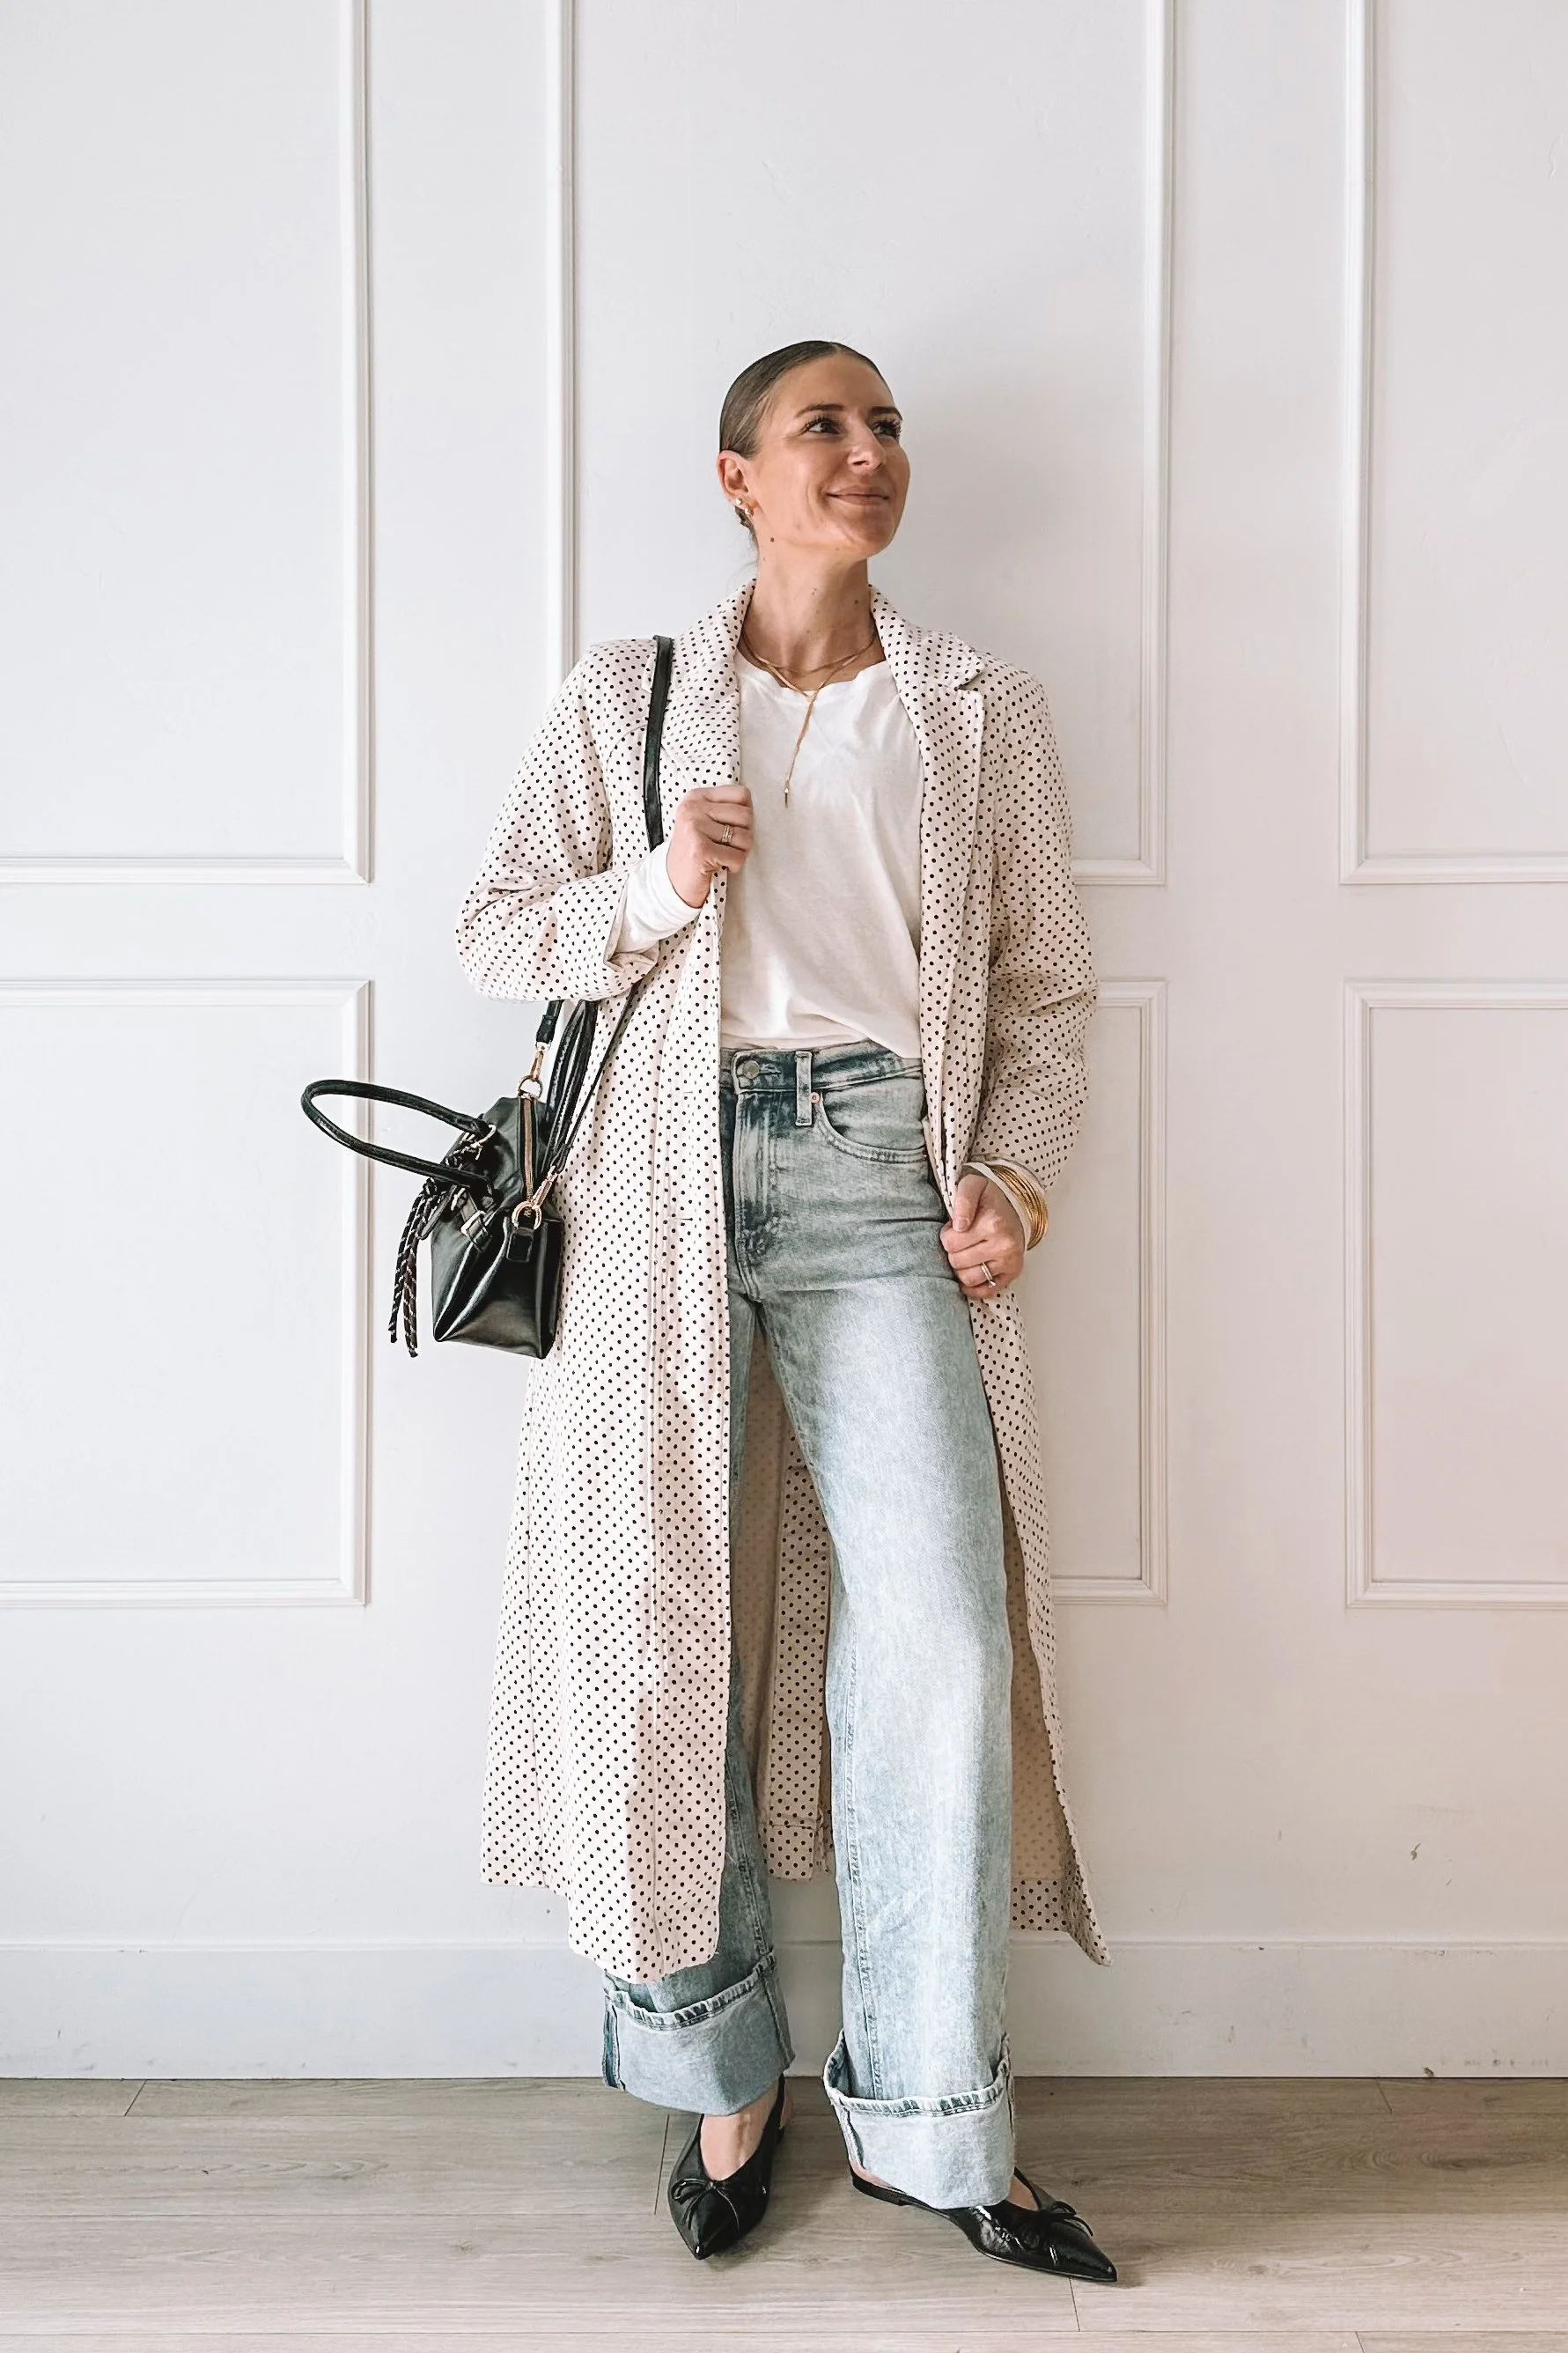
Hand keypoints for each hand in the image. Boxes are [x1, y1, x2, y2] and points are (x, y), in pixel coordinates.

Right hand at [666, 784, 753, 907]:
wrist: (674, 882)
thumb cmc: (694, 852)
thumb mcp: (703, 821)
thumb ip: (724, 809)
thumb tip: (751, 807)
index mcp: (697, 797)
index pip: (741, 794)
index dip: (745, 813)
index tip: (733, 826)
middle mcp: (693, 809)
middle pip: (746, 815)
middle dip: (745, 835)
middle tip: (730, 845)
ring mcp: (695, 828)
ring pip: (745, 837)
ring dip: (740, 852)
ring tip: (725, 855)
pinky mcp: (700, 850)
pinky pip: (737, 857)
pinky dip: (735, 866)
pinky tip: (720, 866)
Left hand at [940, 1172, 1024, 1299]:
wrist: (1016, 1206)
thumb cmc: (990, 1199)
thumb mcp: (973, 1185)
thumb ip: (963, 1199)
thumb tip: (959, 1226)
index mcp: (993, 1224)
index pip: (950, 1243)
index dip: (947, 1235)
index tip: (955, 1228)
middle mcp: (1004, 1245)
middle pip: (957, 1262)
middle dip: (953, 1251)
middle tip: (962, 1240)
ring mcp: (1009, 1262)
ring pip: (968, 1279)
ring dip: (961, 1268)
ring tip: (967, 1253)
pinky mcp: (1012, 1273)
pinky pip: (986, 1291)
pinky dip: (973, 1287)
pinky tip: (971, 1272)